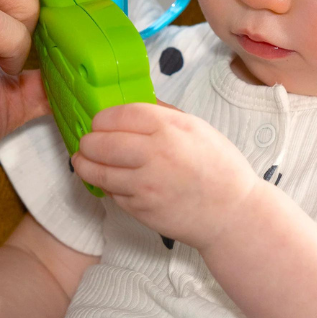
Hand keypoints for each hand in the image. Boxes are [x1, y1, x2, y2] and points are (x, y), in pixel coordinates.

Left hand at [73, 102, 258, 248]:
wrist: (233, 214)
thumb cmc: (219, 168)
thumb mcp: (197, 128)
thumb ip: (163, 114)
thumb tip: (135, 103)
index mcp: (169, 129)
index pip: (117, 115)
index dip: (102, 118)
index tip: (99, 122)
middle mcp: (154, 155)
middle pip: (99, 142)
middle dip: (88, 141)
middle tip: (88, 142)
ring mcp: (145, 185)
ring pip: (96, 171)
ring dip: (85, 164)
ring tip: (83, 160)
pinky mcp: (141, 210)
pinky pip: (111, 193)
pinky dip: (105, 185)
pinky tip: (108, 179)